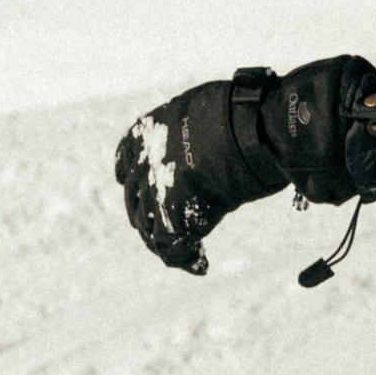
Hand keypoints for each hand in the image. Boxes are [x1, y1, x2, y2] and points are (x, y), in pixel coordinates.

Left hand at [114, 72, 283, 274]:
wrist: (251, 127)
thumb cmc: (243, 113)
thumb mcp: (206, 109)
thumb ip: (196, 126)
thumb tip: (209, 135)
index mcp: (152, 129)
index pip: (127, 156)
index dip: (128, 172)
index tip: (124, 179)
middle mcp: (147, 159)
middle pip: (135, 197)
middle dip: (147, 214)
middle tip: (165, 230)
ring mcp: (158, 187)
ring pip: (149, 225)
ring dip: (164, 242)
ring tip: (188, 252)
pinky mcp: (173, 213)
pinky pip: (169, 246)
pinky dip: (184, 259)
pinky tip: (201, 265)